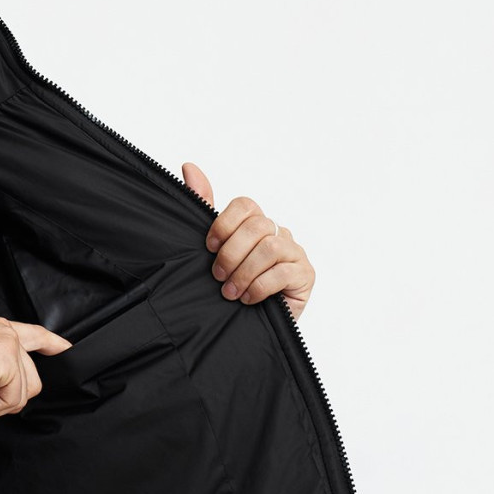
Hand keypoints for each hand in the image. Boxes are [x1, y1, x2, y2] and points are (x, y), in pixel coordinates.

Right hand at [0, 315, 72, 418]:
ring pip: (23, 394)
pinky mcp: (7, 357)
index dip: (50, 342)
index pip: (30, 333)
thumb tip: (1, 389)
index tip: (64, 348)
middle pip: (31, 381)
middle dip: (2, 398)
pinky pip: (12, 400)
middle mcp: (1, 330)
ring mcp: (6, 341)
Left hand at [182, 162, 315, 322]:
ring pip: (269, 249)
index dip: (224, 223)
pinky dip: (259, 287)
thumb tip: (189, 166)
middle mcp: (276, 233)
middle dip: (231, 253)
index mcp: (254, 225)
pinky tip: (248, 299)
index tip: (208, 246)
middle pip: (257, 226)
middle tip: (218, 276)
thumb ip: (203, 208)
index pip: (245, 206)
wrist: (245, 327)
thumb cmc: (230, 286)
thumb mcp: (212, 250)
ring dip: (244, 273)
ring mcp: (293, 253)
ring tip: (230, 293)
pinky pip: (283, 272)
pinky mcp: (305, 274)